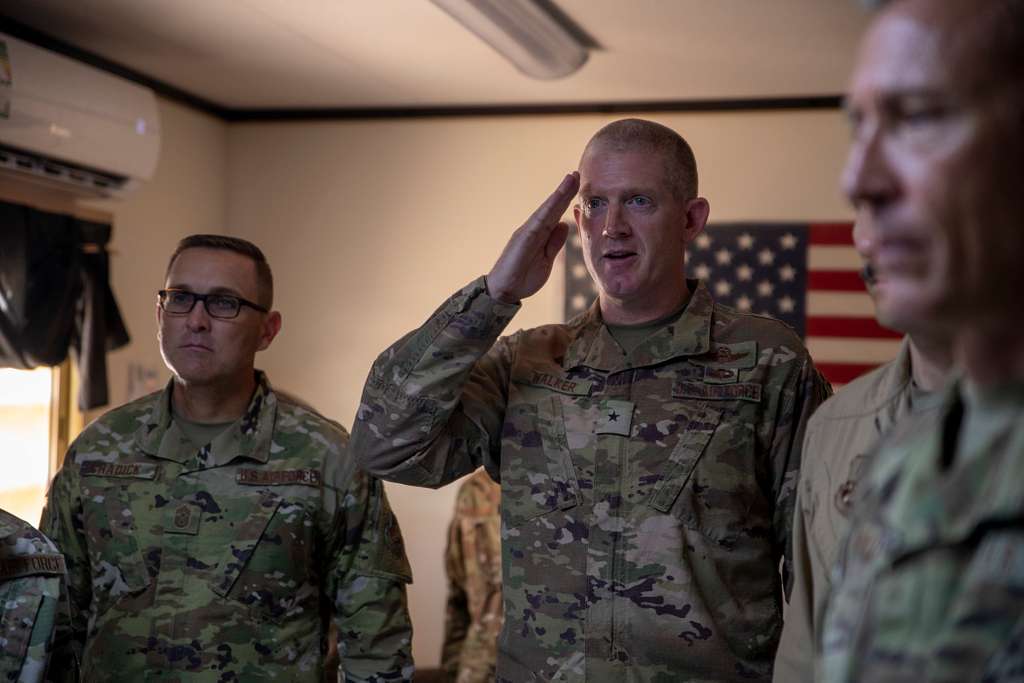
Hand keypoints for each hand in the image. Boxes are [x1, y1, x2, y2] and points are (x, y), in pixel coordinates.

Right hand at [486, 172, 579, 303]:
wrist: (503, 291)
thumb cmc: (523, 277)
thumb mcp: (547, 260)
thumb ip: (554, 243)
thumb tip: (564, 225)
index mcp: (540, 235)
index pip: (556, 214)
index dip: (567, 200)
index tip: (579, 186)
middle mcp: (533, 229)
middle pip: (552, 207)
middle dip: (565, 191)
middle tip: (577, 174)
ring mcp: (527, 232)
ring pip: (546, 210)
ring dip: (559, 195)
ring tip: (570, 179)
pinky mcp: (522, 239)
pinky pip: (537, 222)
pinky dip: (547, 210)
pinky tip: (557, 200)